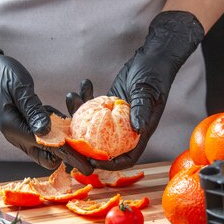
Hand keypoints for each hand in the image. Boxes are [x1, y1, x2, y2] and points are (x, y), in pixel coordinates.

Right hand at [0, 22, 92, 173]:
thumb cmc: (1, 74)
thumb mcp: (19, 88)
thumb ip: (33, 110)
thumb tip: (47, 133)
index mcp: (15, 128)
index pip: (48, 149)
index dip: (69, 157)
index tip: (87, 166)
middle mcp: (18, 135)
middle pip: (48, 157)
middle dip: (69, 154)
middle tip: (88, 147)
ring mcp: (22, 132)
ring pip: (49, 146)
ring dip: (64, 139)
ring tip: (79, 129)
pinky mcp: (26, 125)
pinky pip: (46, 133)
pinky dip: (58, 128)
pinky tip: (64, 117)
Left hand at [68, 11, 203, 169]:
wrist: (154, 58)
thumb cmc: (155, 75)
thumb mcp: (147, 92)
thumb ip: (142, 109)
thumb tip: (137, 129)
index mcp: (141, 132)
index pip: (127, 157)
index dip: (111, 164)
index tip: (92, 162)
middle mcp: (128, 128)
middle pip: (106, 147)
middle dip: (85, 146)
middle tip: (68, 141)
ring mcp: (117, 117)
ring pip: (95, 127)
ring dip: (79, 118)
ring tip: (70, 100)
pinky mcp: (110, 105)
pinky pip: (93, 110)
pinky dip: (83, 103)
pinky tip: (76, 92)